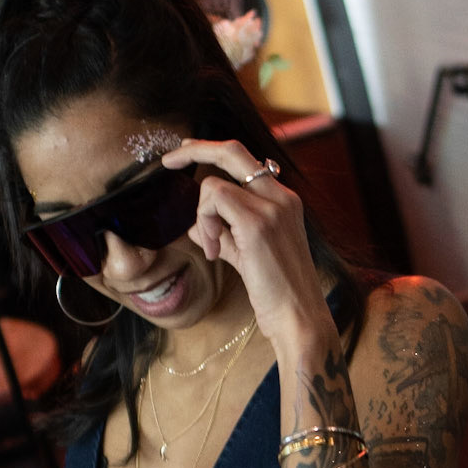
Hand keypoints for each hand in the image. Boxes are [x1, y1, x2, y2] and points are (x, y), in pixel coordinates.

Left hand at [162, 139, 335, 359]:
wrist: (299, 318)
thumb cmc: (278, 293)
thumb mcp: (248, 256)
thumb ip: (225, 236)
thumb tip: (196, 227)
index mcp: (284, 201)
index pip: (245, 160)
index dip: (212, 150)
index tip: (186, 152)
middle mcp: (282, 197)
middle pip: (232, 150)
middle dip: (195, 150)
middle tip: (169, 161)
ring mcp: (272, 207)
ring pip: (214, 184)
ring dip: (202, 216)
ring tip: (214, 247)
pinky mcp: (257, 223)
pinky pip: (215, 201)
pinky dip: (205, 224)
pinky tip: (216, 251)